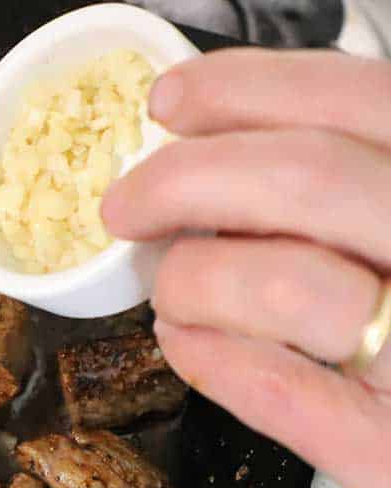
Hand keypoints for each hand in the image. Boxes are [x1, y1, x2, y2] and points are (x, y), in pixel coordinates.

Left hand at [101, 49, 390, 487]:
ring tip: (172, 289)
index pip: (359, 97)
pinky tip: (186, 344)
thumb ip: (363, 179)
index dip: (246, 89)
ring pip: (287, 284)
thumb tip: (218, 143)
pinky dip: (215, 361)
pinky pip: (287, 397)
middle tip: (125, 205)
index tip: (168, 101)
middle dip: (182, 180)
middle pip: (306, 178)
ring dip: (196, 279)